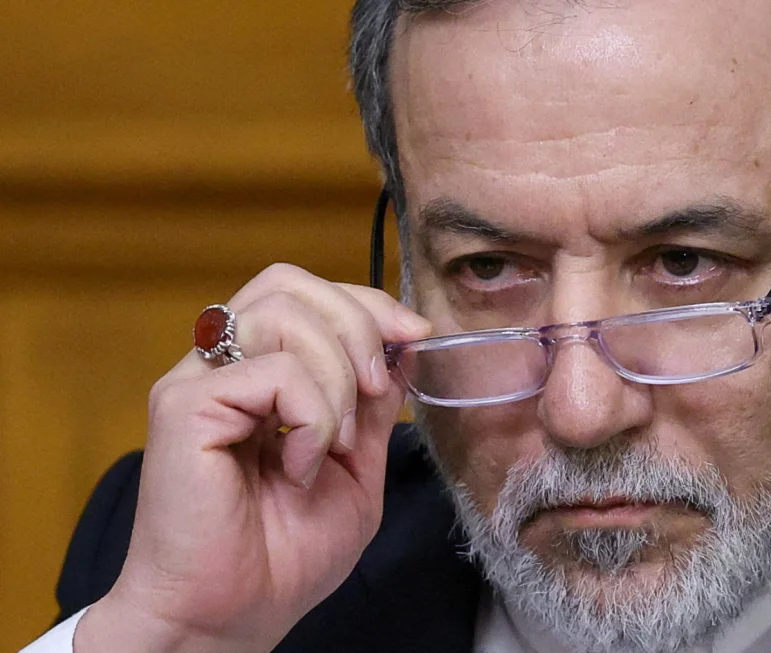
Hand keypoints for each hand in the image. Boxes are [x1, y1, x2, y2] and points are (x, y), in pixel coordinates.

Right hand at [74, 264, 430, 652]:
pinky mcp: (183, 406)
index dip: (367, 302)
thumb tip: (402, 345)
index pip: (307, 294)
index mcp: (258, 373)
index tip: (415, 335)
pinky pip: (273, 372)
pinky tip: (301, 467)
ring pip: (282, 314)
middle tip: (377, 387)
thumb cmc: (284, 556)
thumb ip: (374, 405)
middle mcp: (222, 366)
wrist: (231, 618)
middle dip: (356, 322)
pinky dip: (312, 417)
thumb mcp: (357, 468)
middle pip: (288, 282)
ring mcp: (197, 381)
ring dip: (336, 375)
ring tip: (335, 442)